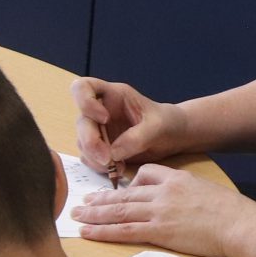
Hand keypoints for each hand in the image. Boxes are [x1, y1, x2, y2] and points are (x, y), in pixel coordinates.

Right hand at [72, 78, 186, 179]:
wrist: (174, 137)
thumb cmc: (167, 122)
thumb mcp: (158, 126)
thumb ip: (137, 137)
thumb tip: (113, 153)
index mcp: (113, 95)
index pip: (83, 87)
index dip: (85, 102)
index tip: (104, 118)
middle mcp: (100, 110)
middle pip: (81, 122)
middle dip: (91, 142)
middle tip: (107, 159)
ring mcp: (99, 130)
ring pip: (82, 143)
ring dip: (95, 158)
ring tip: (117, 166)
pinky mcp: (101, 148)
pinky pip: (89, 158)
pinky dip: (99, 166)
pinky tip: (117, 169)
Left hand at [73, 163, 255, 256]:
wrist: (239, 224)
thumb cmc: (229, 211)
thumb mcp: (204, 188)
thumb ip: (184, 189)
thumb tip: (170, 200)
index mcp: (175, 179)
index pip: (145, 174)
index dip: (128, 184)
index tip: (115, 191)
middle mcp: (162, 193)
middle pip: (123, 194)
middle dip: (99, 198)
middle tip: (81, 200)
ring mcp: (158, 212)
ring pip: (118, 211)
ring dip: (93, 213)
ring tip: (75, 214)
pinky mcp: (159, 232)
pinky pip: (123, 231)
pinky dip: (101, 231)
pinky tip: (86, 231)